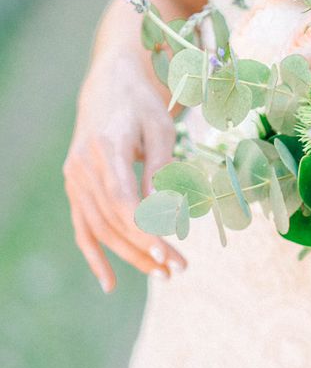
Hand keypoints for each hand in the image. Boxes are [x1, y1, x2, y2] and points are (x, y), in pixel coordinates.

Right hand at [63, 53, 185, 291]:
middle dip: (147, 249)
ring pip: (100, 228)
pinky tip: (110, 282)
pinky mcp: (76, 187)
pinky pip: (82, 227)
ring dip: (130, 255)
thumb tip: (165, 212)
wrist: (111, 85)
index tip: (169, 252)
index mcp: (106, 148)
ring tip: (162, 273)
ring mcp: (75, 178)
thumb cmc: (143, 105)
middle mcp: (84, 167)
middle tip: (179, 269)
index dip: (145, 230)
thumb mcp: (161, 129)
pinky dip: (95, 256)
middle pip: (113, 220)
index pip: (123, 200)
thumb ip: (161, 169)